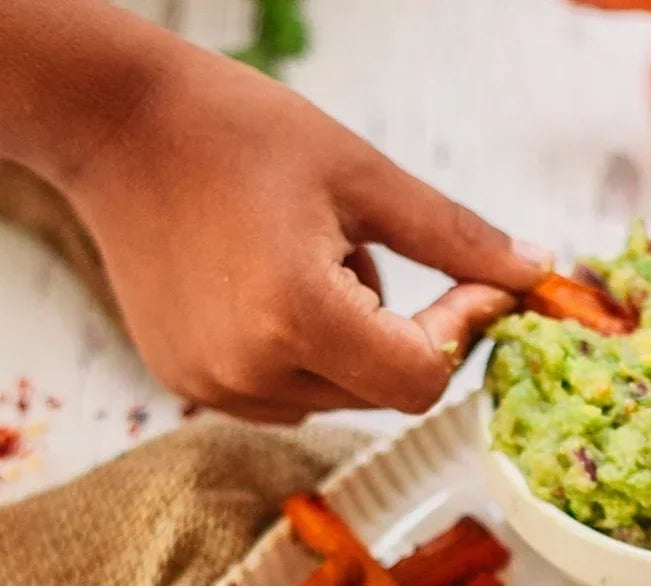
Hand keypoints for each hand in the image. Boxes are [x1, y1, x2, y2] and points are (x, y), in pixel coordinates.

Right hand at [59, 36, 550, 422]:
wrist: (114, 126)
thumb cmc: (239, 131)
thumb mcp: (364, 177)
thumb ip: (457, 240)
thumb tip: (537, 274)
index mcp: (296, 316)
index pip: (422, 378)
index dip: (462, 333)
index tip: (477, 285)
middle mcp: (250, 371)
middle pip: (382, 391)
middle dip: (402, 331)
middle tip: (364, 245)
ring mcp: (212, 386)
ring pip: (335, 395)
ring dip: (350, 343)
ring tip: (301, 257)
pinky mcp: (187, 384)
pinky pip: (283, 392)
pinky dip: (300, 351)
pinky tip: (262, 281)